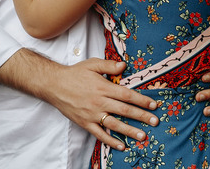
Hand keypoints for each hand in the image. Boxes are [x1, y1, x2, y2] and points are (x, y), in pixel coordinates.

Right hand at [41, 59, 160, 152]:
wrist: (54, 85)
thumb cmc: (75, 73)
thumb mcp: (92, 64)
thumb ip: (109, 65)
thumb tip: (124, 66)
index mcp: (103, 87)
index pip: (127, 95)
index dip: (141, 100)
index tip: (154, 105)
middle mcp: (100, 102)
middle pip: (124, 110)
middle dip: (142, 116)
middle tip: (155, 121)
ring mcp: (92, 114)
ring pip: (115, 124)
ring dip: (130, 131)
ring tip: (143, 136)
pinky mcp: (85, 123)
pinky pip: (100, 134)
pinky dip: (111, 141)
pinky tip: (122, 146)